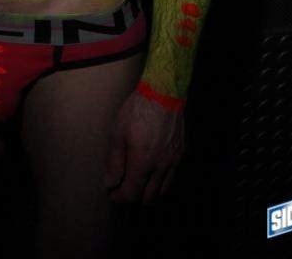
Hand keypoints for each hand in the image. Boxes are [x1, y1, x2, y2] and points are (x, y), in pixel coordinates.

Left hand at [104, 89, 185, 204]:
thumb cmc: (138, 110)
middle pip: (149, 197)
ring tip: (138, 181)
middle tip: (123, 188)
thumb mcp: (118, 133)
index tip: (112, 193)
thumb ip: (114, 161)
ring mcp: (173, 160)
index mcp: (143, 163)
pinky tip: (153, 171)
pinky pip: (172, 176)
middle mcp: (160, 167)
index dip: (120, 197)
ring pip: (163, 190)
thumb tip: (110, 182)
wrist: (163, 92)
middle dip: (134, 197)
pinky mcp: (181, 152)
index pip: (132, 194)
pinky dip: (162, 180)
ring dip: (150, 191)